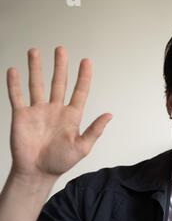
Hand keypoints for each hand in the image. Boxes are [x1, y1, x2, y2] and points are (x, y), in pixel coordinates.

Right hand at [6, 47, 111, 181]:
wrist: (37, 172)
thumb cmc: (60, 162)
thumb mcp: (82, 147)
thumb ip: (94, 130)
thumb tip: (109, 115)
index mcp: (71, 116)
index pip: (79, 91)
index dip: (84, 76)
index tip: (86, 61)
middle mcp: (55, 109)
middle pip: (58, 82)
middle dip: (60, 65)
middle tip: (61, 49)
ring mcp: (38, 111)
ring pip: (37, 84)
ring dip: (36, 68)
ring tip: (35, 51)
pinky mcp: (21, 116)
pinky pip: (17, 96)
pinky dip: (14, 84)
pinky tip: (14, 71)